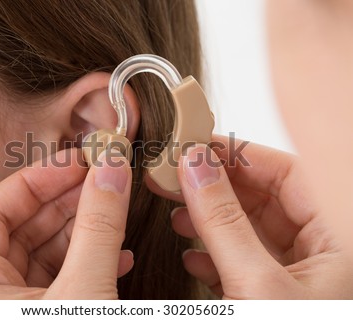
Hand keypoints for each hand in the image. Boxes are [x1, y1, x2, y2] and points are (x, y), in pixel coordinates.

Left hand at [0, 148, 132, 298]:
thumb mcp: (83, 291)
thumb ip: (98, 230)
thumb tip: (113, 170)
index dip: (34, 181)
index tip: (75, 162)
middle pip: (24, 228)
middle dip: (68, 200)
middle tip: (102, 177)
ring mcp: (22, 307)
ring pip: (49, 253)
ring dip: (86, 229)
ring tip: (114, 208)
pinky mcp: (51, 315)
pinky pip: (66, 278)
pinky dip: (93, 262)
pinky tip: (119, 254)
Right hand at [149, 135, 352, 298]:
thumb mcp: (257, 283)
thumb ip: (223, 223)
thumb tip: (194, 167)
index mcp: (341, 240)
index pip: (290, 174)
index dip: (240, 156)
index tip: (197, 147)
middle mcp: (323, 253)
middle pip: (264, 200)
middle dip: (215, 189)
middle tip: (176, 176)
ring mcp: (297, 277)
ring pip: (249, 231)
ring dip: (209, 221)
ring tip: (177, 215)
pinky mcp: (273, 297)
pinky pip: (242, 262)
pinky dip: (213, 257)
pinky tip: (191, 256)